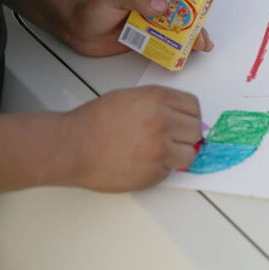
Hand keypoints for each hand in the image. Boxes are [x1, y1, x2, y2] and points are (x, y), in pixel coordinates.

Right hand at [62, 86, 202, 191]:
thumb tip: (179, 115)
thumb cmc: (95, 120)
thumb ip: (158, 103)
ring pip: (190, 153)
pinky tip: (143, 162)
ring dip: (179, 154)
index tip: (183, 122)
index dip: (189, 116)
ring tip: (159, 153)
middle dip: (187, 135)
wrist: (72, 146)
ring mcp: (160, 149)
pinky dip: (162, 169)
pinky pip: (171, 171)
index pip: (194, 107)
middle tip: (172, 139)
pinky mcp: (153, 172)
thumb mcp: (131, 97)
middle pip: (196, 130)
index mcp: (158, 98)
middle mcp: (163, 121)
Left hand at [65, 0, 213, 56]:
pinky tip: (187, 55)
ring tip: (201, 46)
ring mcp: (152, 20)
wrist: (74, 29)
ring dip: (191, 36)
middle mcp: (155, 1)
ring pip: (178, 27)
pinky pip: (166, 42)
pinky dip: (178, 48)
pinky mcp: (147, 37)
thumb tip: (163, 7)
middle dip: (197, 20)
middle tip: (203, 33)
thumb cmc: (91, 5)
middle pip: (183, 9)